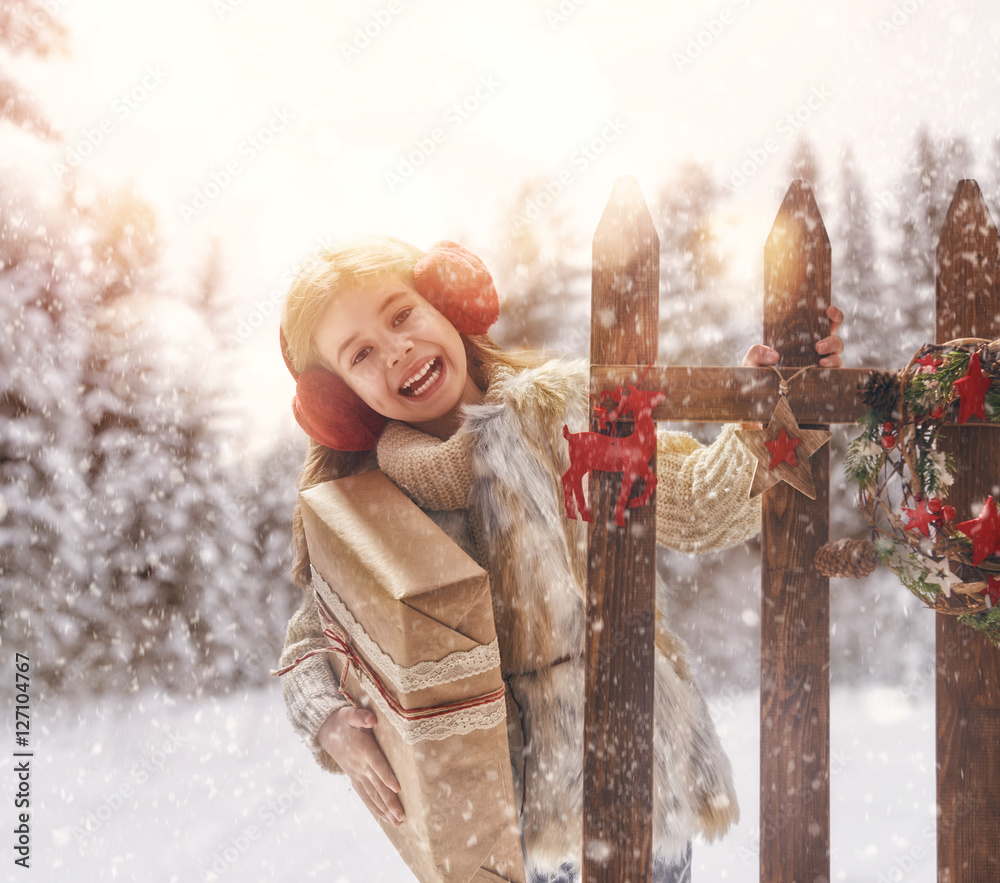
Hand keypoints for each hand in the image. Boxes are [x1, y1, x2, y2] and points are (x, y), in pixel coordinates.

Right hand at [318, 706, 404, 825]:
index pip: (377, 765)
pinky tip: (385, 817)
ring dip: (385, 809)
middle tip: (402, 816)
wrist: (325, 730)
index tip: (398, 788)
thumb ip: (360, 716)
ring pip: (372, 794)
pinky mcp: (355, 777)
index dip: (387, 776)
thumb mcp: (350, 714)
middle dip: (390, 801)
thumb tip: (371, 720)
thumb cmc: (342, 720)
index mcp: (364, 750)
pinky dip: (375, 807)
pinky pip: (365, 795)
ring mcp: (357, 774)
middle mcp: (360, 766)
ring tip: (397, 822)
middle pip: (377, 786)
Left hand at [742, 305, 844, 368]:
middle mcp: (815, 349)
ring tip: (820, 361)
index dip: (832, 315)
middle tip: (818, 346)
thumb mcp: (753, 360)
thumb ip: (757, 353)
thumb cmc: (758, 373)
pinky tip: (822, 369)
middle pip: (835, 337)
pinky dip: (833, 368)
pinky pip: (835, 371)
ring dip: (833, 354)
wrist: (761, 396)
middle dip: (832, 339)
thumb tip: (774, 355)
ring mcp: (821, 364)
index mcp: (802, 338)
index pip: (823, 322)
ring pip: (837, 354)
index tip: (828, 310)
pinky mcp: (823, 378)